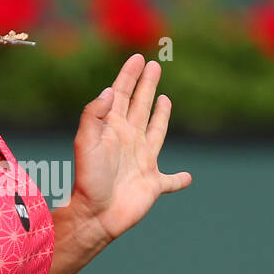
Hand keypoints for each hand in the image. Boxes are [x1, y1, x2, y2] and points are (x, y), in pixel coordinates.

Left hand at [71, 54, 192, 241]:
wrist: (96, 215)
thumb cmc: (88, 180)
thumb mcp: (86, 142)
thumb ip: (94, 115)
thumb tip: (110, 90)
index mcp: (113, 129)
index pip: (122, 95)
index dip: (129, 75)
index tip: (138, 58)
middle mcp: (128, 141)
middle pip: (140, 106)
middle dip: (146, 85)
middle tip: (154, 66)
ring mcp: (142, 162)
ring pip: (155, 132)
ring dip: (161, 116)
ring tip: (165, 99)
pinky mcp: (152, 184)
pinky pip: (170, 181)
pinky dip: (179, 180)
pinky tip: (187, 177)